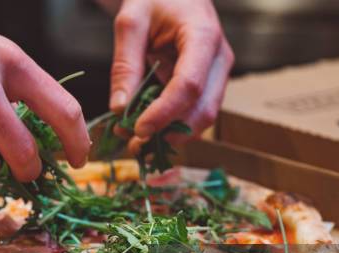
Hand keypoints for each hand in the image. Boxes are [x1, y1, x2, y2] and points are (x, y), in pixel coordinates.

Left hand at [108, 0, 233, 144]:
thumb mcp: (130, 22)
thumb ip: (125, 64)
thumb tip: (120, 109)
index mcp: (203, 36)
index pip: (189, 85)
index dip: (164, 113)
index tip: (138, 129)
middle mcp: (218, 59)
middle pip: (202, 110)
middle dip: (168, 131)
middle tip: (133, 143)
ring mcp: (217, 75)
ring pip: (202, 119)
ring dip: (170, 135)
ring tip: (135, 140)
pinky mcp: (209, 86)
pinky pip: (195, 114)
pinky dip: (172, 127)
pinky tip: (146, 131)